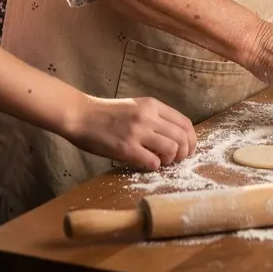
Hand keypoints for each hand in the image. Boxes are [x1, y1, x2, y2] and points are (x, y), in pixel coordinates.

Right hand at [64, 94, 196, 170]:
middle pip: (182, 138)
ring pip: (172, 150)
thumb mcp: (135, 106)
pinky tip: (146, 163)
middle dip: (184, 153)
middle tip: (176, 160)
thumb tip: (174, 138)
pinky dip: (154, 167)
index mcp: (152, 105)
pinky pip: (153, 162)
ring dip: (170, 160)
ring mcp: (137, 132)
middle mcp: (148, 116)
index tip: (188, 149)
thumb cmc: (106, 113)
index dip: (192, 140)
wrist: (81, 115)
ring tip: (160, 162)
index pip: (185, 123)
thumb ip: (154, 118)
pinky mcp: (126, 148)